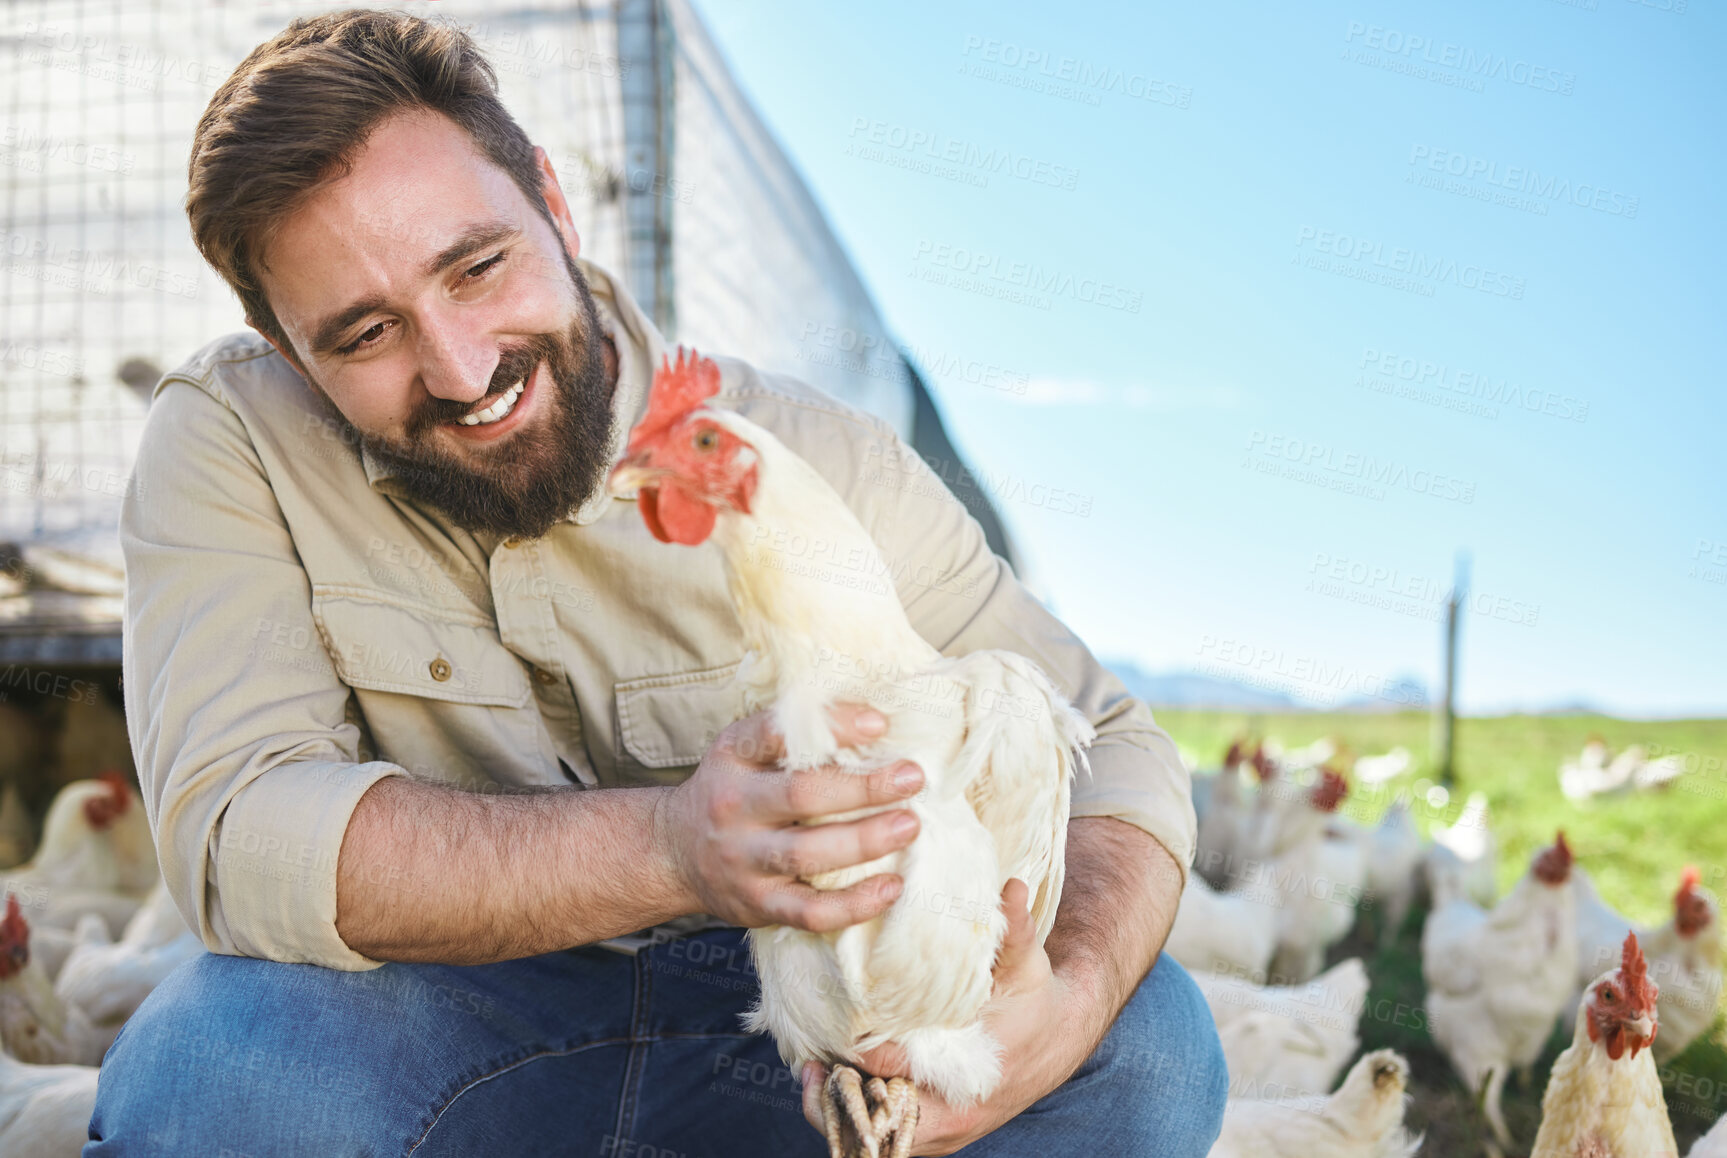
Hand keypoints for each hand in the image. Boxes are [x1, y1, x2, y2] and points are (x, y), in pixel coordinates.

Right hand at [654, 704, 925, 931]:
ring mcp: (743, 860)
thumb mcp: (745, 749)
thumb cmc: (733, 791)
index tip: (879, 724)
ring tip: (909, 826)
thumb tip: (875, 723)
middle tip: (912, 777)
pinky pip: (809, 911)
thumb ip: (794, 735)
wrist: (674, 853)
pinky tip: (892, 887)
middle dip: (863, 787)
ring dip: (864, 840)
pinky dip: (854, 904)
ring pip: (806, 853)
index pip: (776, 733)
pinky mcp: (758, 904)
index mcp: (733, 758)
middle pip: (800, 795)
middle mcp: (733, 807)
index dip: (831, 726)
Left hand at [798, 879, 1092, 1155]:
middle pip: (876, 1120)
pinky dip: (855, 1116)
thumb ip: (1014, 929)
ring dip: (840, 1108)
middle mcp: (953, 1114)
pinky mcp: (934, 1135)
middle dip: (837, 1093)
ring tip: (811, 1072)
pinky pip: (884, 1138)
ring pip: (875, 1137)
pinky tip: (831, 1083)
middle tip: (807, 1060)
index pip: (896, 1068)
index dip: (858, 1050)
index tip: (831, 1027)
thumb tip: (1012, 886)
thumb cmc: (1034, 1000)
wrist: (1055, 1041)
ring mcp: (943, 1132)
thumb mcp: (1028, 964)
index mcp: (970, 1073)